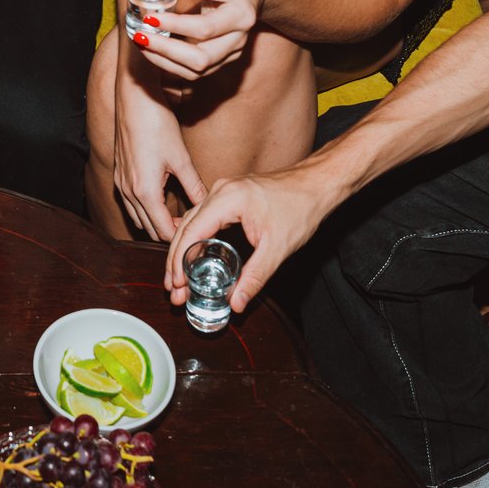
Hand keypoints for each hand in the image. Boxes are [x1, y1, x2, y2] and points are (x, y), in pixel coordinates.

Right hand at [112, 76, 203, 239]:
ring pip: (138, 217)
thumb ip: (194, 186)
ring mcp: (120, 183)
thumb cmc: (157, 124)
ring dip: (155, 221)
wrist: (134, 99)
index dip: (181, 236)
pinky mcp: (119, 174)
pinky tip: (160, 198)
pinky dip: (145, 209)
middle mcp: (128, 192)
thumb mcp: (181, 158)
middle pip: (149, 228)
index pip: (163, 230)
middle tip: (191, 225)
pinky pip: (130, 203)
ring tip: (177, 214)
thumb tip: (207, 203)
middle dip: (169, 231)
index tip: (197, 230)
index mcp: (145, 192)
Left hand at [128, 0, 268, 82]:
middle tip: (140, 36)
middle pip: (201, 60)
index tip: (149, 17)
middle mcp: (239, 40)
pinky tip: (153, 49)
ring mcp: (232, 53)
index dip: (174, 25)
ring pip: (195, 72)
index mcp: (240, 15)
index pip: (204, 29)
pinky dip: (170, 63)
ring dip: (164, 61)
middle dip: (165, 51)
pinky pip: (194, 71)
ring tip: (141, 43)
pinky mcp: (222, 60)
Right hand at [165, 167, 328, 313]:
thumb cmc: (300, 208)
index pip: (191, 232)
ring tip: (178, 279)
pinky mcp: (228, 195)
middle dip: (175, 260)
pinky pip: (202, 217)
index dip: (179, 261)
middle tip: (172, 288)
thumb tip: (236, 303)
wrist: (316, 184)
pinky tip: (193, 257)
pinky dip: (194, 238)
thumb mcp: (277, 249)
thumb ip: (254, 277)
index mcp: (227, 199)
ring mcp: (222, 190)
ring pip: (191, 222)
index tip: (176, 284)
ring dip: (182, 250)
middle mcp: (219, 190)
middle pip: (185, 227)